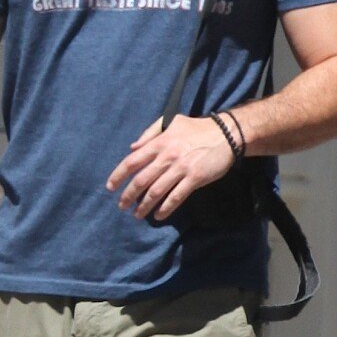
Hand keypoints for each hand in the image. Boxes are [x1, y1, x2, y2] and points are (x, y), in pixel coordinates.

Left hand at [106, 113, 234, 221]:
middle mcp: (167, 156)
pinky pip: (175, 197)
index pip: (132, 161)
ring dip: (144, 206)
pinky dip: (165, 208)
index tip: (110, 188)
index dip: (118, 176)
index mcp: (159, 143)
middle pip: (141, 180)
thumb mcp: (171, 121)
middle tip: (122, 206)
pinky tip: (158, 216)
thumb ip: (150, 133)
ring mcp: (181, 168)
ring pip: (156, 192)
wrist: (226, 133)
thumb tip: (132, 147)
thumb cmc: (197, 128)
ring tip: (137, 214)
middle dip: (128, 195)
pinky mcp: (194, 178)